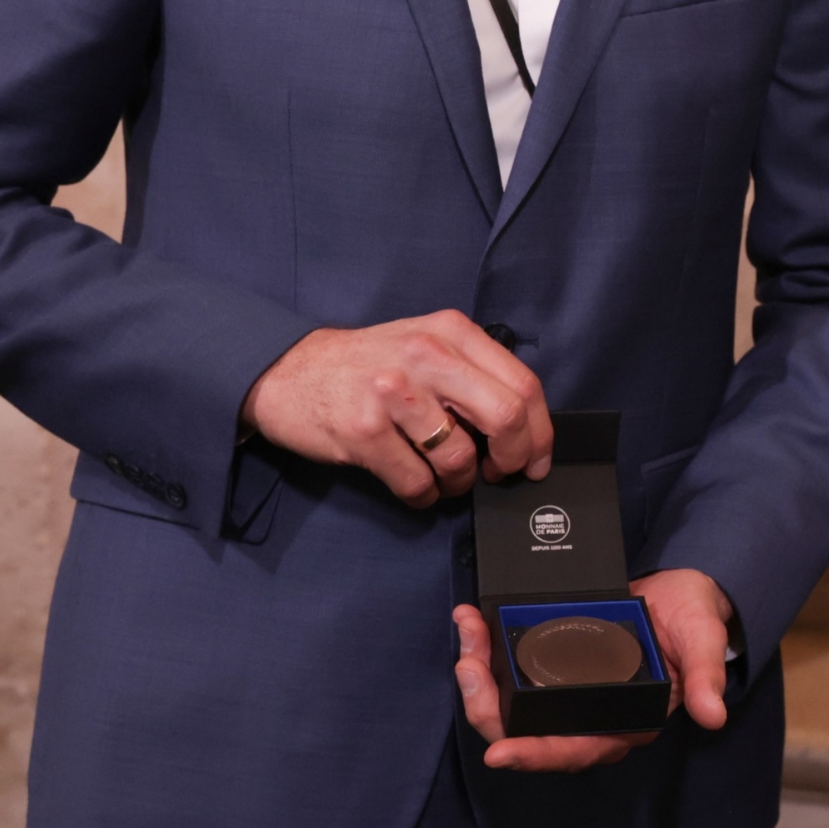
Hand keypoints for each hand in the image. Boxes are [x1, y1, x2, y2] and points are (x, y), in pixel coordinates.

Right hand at [241, 310, 551, 506]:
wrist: (288, 371)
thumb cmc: (366, 364)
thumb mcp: (425, 345)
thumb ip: (472, 373)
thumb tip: (522, 426)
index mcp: (452, 332)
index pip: (523, 384)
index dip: (540, 432)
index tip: (537, 459)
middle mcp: (426, 355)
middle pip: (505, 417)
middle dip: (513, 458)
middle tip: (500, 473)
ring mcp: (393, 392)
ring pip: (460, 457)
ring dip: (460, 482)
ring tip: (446, 478)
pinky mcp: (363, 431)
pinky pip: (416, 482)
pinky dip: (424, 495)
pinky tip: (417, 485)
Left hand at [452, 568, 733, 772]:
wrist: (685, 592)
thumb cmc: (696, 622)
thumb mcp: (704, 642)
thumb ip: (706, 676)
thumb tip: (713, 714)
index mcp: (623, 723)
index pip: (573, 750)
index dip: (534, 756)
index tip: (499, 753)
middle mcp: (588, 714)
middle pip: (526, 730)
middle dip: (488, 705)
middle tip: (468, 667)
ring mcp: (568, 689)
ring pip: (510, 701)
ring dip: (480, 676)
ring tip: (466, 636)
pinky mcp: (556, 660)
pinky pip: (513, 667)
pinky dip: (489, 648)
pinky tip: (474, 623)